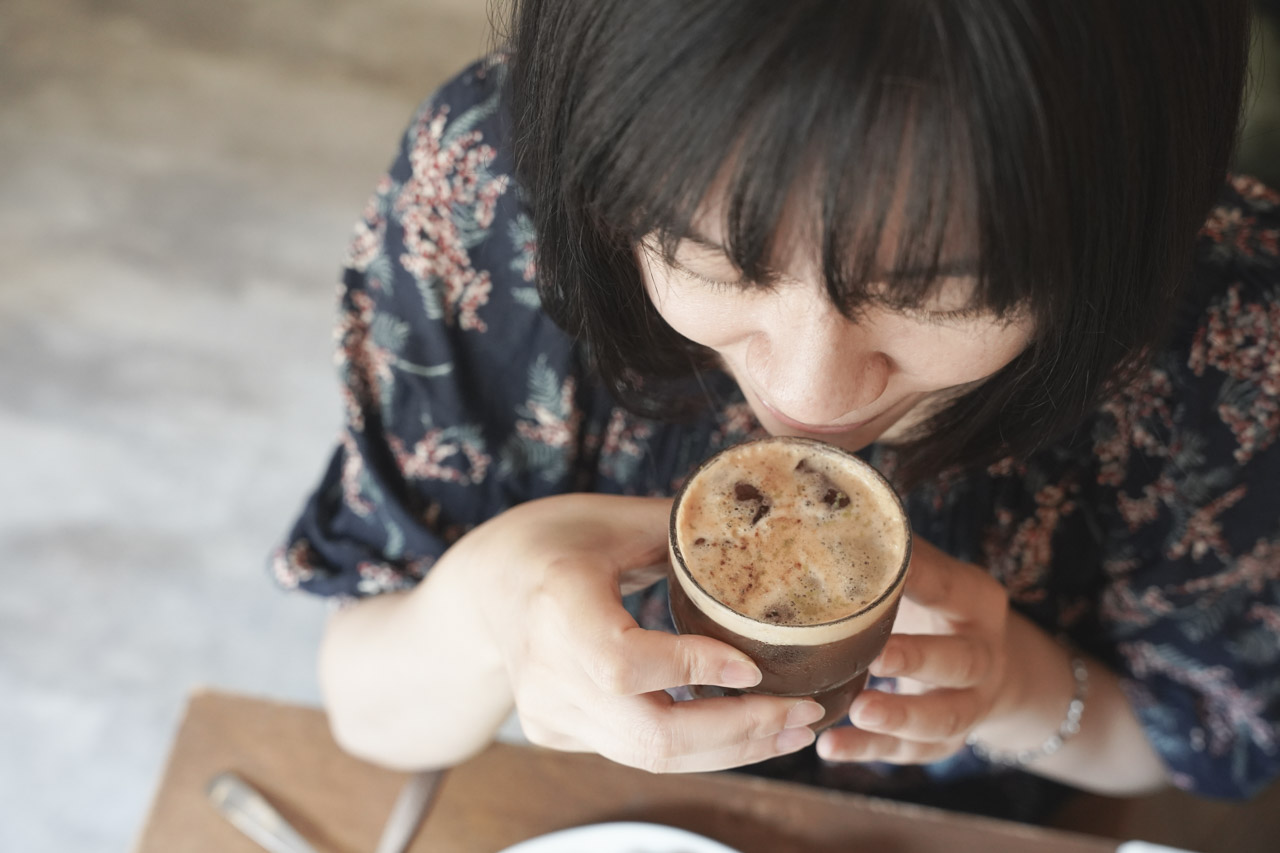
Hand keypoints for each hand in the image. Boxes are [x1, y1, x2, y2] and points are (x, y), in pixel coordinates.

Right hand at [464, 494, 824, 772]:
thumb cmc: (550, 540)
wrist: (482, 589)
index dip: (697, 669)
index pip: (626, 664)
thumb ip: (684, 531)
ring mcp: (551, 714)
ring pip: (651, 757)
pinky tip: (745, 727)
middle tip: (804, 714)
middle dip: (740, 732)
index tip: (759, 665)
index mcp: (556, 606)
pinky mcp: (561, 734)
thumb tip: (769, 529)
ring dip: (730, 749)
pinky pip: (639, 751)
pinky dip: (698, 744)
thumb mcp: (613, 518)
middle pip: (651, 735)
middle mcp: (547, 674)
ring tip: (791, 730)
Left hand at [816, 537, 1012, 763]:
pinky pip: (911, 752)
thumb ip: (897, 556)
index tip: (882, 573)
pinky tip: (831, 749)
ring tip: (858, 712)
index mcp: (975, 601)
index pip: (948, 587)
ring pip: (943, 717)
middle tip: (877, 657)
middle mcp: (982, 654)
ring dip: (901, 716)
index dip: (919, 580)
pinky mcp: (946, 741)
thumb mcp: (933, 577)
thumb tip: (830, 507)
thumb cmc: (939, 608)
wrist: (992, 668)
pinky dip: (870, 753)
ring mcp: (970, 704)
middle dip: (919, 659)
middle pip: (958, 660)